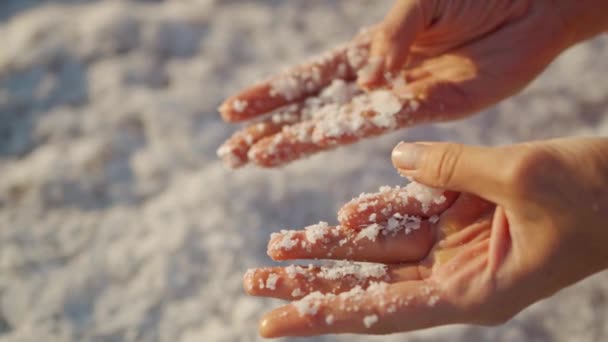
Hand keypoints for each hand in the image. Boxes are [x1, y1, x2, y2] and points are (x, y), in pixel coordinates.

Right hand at [218, 0, 578, 168]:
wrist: (530, 3)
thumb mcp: (420, 1)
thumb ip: (389, 37)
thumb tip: (364, 78)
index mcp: (370, 49)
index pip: (309, 78)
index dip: (270, 95)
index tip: (232, 112)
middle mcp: (377, 79)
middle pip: (312, 108)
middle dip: (270, 128)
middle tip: (230, 152)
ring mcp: (400, 96)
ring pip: (337, 123)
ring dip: (295, 139)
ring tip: (256, 155)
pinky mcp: (433, 108)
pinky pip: (384, 122)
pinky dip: (348, 129)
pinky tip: (313, 139)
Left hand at [244, 137, 607, 336]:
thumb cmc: (594, 196)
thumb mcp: (520, 178)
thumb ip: (452, 169)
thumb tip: (395, 161)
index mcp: (473, 293)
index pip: (382, 310)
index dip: (324, 314)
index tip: (274, 322)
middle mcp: (457, 277)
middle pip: (368, 284)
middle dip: (312, 284)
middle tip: (256, 285)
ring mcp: (458, 246)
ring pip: (380, 250)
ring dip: (331, 246)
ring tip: (278, 249)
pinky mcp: (463, 217)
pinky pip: (410, 213)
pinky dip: (378, 210)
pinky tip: (342, 216)